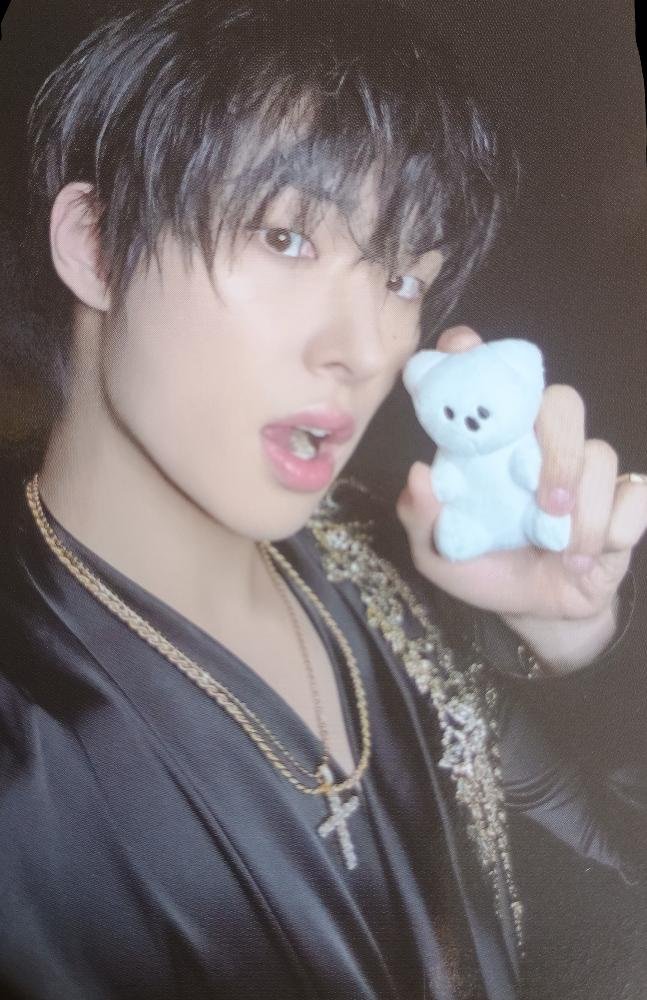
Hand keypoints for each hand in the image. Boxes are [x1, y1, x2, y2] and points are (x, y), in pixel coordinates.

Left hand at [396, 327, 646, 668]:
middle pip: (563, 404)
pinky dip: (612, 531)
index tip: (460, 347)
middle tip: (543, 502)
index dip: (475, 355)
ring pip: (602, 455)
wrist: (534, 611)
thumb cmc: (484, 567)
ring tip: (561, 549)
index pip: (489, 380)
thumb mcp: (438, 554)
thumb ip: (423, 519)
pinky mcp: (624, 503)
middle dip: (557, 448)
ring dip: (584, 511)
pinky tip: (587, 558)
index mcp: (494, 445)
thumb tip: (419, 475)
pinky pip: (635, 499)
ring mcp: (587, 471)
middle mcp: (540, 445)